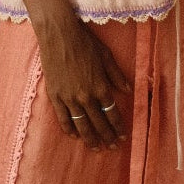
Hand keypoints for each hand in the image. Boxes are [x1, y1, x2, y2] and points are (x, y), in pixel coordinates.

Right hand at [34, 12, 130, 149]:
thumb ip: (116, 75)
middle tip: (112, 147)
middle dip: (107, 137)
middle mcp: (86, 96)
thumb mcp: (105, 55)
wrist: (59, 34)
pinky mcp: (55, 96)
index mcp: (100, 86)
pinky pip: (63, 118)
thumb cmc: (84, 41)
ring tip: (96, 148)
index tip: (122, 137)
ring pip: (81, 125)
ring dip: (90, 139)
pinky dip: (69, 129)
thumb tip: (128, 90)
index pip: (112, 113)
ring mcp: (69, 98)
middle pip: (98, 122)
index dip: (118, 127)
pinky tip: (75, 136)